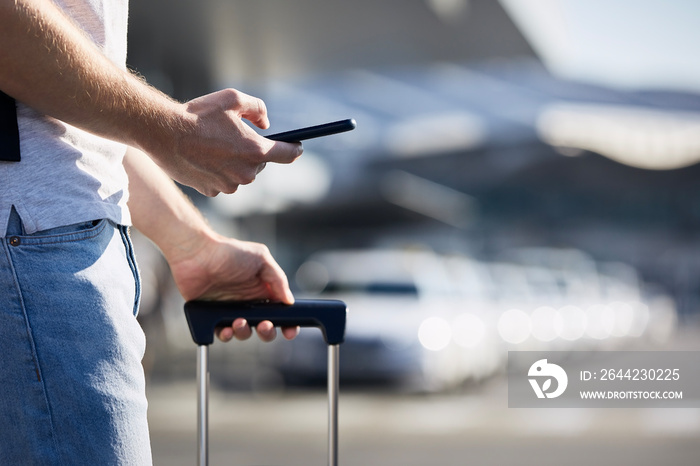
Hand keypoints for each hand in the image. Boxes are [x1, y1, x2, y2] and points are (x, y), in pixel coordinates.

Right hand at [151, 88, 302, 196]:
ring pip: (240, 173)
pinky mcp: (212, 191)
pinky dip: (216, 171)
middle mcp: (246, 173)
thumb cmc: (198, 114)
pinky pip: (222, 181)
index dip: (295, 149)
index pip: (287, 154)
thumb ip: (257, 109)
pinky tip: (202, 157)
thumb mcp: (233, 99)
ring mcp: (229, 185)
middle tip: (232, 136)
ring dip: (233, 161)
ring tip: (212, 145)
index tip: (298, 146)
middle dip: (251, 150)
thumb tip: (265, 125)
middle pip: (259, 163)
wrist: (163, 133)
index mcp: (255, 151)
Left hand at [167, 231, 298, 341]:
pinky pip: (222, 332)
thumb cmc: (228, 252)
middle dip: (267, 332)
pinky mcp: (212, 315)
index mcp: (263, 289)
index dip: (287, 323)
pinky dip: (226, 334)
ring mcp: (231, 309)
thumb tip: (289, 301)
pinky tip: (225, 328)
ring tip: (239, 322)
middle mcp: (248, 301)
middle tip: (264, 325)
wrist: (196, 254)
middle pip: (264, 326)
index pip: (279, 311)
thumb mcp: (261, 259)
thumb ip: (278, 279)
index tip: (289, 331)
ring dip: (245, 332)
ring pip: (244, 332)